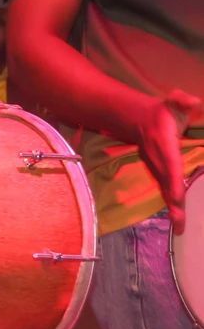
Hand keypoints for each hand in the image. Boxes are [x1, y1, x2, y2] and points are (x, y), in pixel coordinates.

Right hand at [125, 90, 201, 231]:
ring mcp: (157, 170)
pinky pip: (165, 191)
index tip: (177, 196)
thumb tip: (192, 100)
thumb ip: (181, 101)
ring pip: (165, 192)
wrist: (137, 120)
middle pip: (167, 186)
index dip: (173, 181)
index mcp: (165, 148)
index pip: (170, 166)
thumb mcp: (172, 104)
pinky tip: (178, 220)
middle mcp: (160, 163)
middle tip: (181, 226)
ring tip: (181, 228)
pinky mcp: (158, 175)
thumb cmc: (160, 113)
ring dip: (173, 210)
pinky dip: (172, 205)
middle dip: (173, 205)